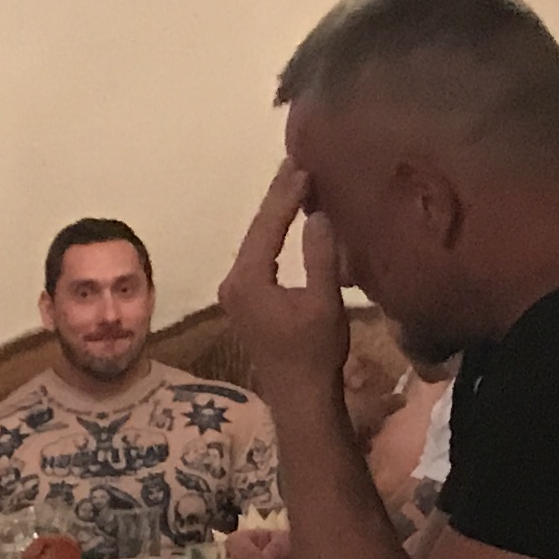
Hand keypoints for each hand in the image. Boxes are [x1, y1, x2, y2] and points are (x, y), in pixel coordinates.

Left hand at [217, 155, 351, 407]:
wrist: (300, 398)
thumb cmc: (315, 354)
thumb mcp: (324, 302)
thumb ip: (320, 256)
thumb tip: (316, 214)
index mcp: (248, 280)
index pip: (267, 225)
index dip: (285, 193)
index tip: (303, 163)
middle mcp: (233, 283)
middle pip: (256, 230)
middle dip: (277, 197)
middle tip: (296, 161)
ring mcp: (235, 293)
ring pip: (256, 242)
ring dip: (276, 214)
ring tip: (296, 181)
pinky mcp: (245, 301)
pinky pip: (258, 256)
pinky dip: (274, 235)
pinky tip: (290, 219)